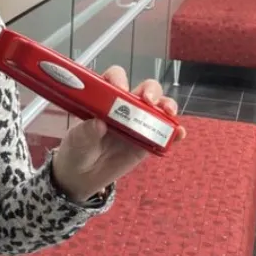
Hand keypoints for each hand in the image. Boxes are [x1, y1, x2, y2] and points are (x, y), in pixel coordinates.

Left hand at [51, 65, 186, 201]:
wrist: (81, 176)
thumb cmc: (77, 149)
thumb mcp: (76, 139)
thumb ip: (85, 131)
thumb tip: (98, 123)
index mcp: (103, 99)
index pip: (114, 79)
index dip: (119, 80)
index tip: (120, 90)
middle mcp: (124, 107)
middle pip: (143, 89)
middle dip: (150, 90)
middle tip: (148, 100)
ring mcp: (138, 124)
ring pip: (158, 108)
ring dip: (167, 106)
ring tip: (169, 113)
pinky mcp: (147, 142)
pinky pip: (164, 134)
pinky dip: (174, 131)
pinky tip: (179, 134)